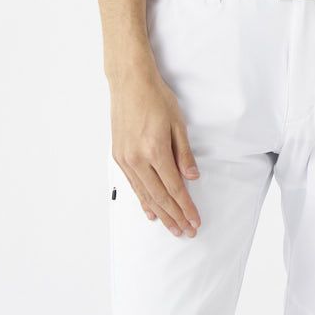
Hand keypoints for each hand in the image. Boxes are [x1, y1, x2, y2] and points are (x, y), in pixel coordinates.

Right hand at [110, 66, 201, 237]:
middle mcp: (137, 159)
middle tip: (186, 232)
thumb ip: (184, 153)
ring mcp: (125, 159)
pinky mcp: (119, 156)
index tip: (195, 221)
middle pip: (159, 197)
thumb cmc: (156, 97)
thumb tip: (192, 178)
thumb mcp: (177, 122)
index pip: (174, 188)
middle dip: (174, 217)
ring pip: (145, 194)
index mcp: (155, 150)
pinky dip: (143, 200)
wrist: (129, 82)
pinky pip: (133, 185)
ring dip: (160, 214)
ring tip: (172, 228)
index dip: (186, 207)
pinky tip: (150, 212)